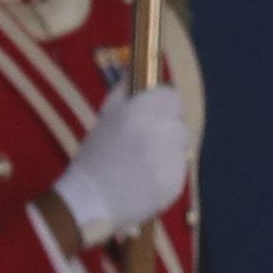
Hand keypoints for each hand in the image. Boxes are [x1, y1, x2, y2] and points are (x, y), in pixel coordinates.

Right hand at [50, 86, 195, 246]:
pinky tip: (146, 178)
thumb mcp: (105, 116)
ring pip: (181, 146)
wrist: (91, 201)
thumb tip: (138, 71)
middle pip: (178, 122)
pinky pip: (180, 170)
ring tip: (141, 162)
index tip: (153, 111)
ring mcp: (171, 160)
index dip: (164, 103)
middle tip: (142, 141)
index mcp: (140, 112)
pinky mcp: (177, 183)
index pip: (172, 96)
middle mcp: (160, 133)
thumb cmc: (94, 156)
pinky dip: (167, 172)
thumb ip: (124, 92)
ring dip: (168, 150)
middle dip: (165, 127)